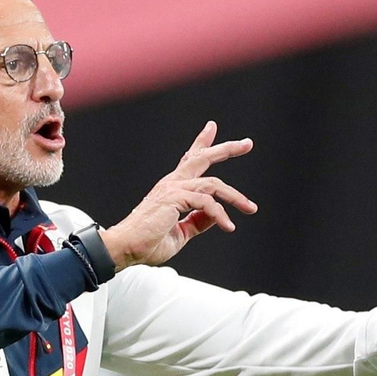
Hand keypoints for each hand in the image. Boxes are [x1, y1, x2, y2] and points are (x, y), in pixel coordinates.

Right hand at [101, 122, 256, 269]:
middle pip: (202, 158)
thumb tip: (215, 217)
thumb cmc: (147, 243)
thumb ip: (197, 222)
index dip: (202, 143)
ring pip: (213, 184)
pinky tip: (228, 226)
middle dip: (226, 149)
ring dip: (235, 196)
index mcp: (172, 188)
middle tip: (247, 143)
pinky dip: (220, 214)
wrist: (126, 247)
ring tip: (250, 208)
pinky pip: (207, 203)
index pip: (189, 160)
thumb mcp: (180, 232)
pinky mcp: (175, 198)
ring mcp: (173, 188)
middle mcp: (172, 183)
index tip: (212, 127)